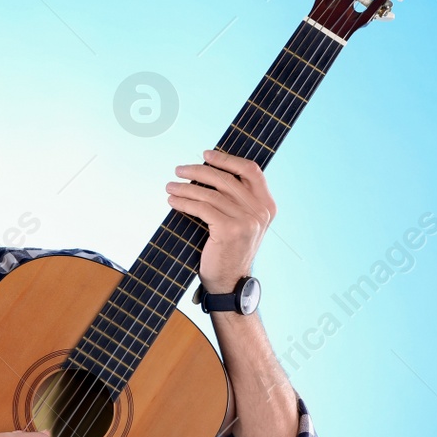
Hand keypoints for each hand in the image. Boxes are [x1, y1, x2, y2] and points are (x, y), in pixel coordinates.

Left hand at [166, 149, 276, 291]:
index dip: (227, 159)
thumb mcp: (242, 222)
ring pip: (210, 193)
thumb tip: (209, 171)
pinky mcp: (229, 229)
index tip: (206, 154)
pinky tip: (172, 201)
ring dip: (185, 187)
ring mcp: (246, 220)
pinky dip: (184, 202)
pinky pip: (201, 208)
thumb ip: (237, 199)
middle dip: (198, 171)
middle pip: (226, 179)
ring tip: (170, 186)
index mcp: (267, 205)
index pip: (251, 170)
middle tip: (179, 169)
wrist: (229, 281)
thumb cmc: (230, 250)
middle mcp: (260, 211)